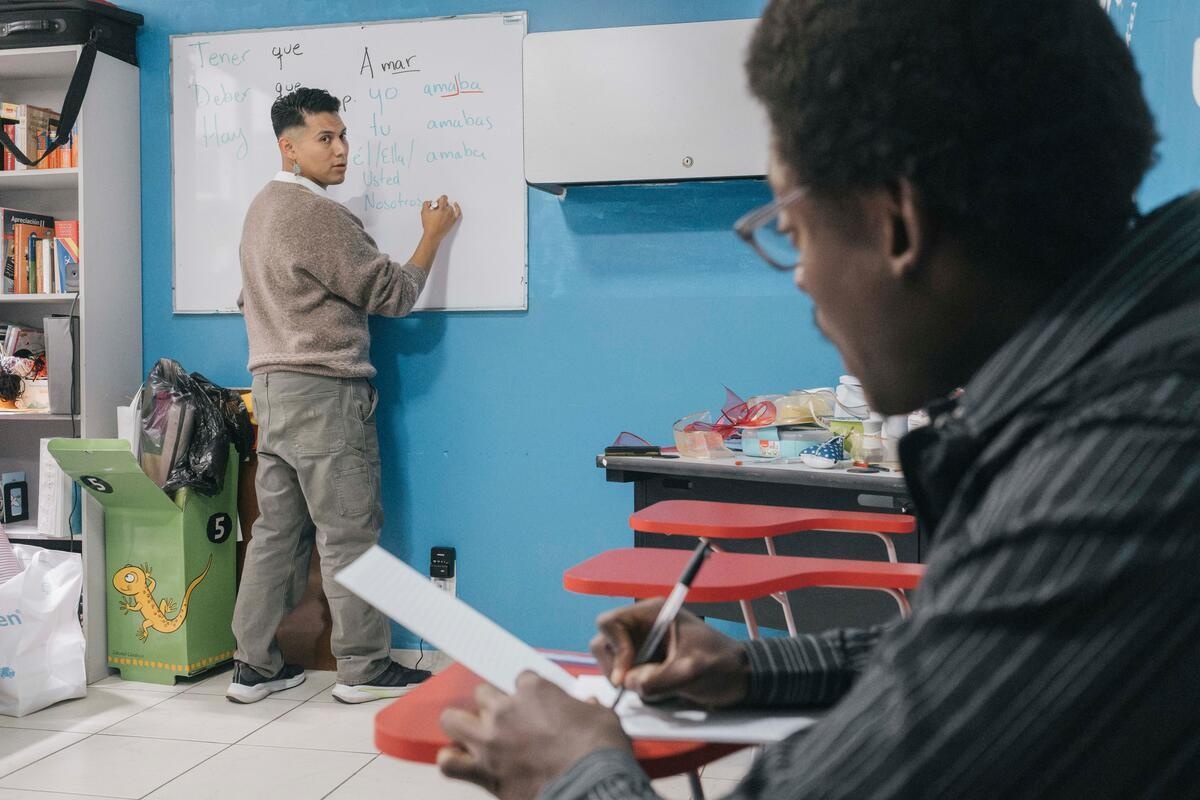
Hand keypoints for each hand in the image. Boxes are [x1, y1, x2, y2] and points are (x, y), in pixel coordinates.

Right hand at [421, 194, 461, 241]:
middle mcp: (448, 212)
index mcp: (442, 209)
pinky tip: (455, 205)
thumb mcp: (424, 212)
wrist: (433, 235)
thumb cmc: (429, 225)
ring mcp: (452, 217)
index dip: (439, 199)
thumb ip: (426, 203)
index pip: (444, 198)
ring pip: (451, 208)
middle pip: (446, 203)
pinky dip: (457, 208)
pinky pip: (458, 212)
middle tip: (436, 210)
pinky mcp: (453, 221)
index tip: (437, 202)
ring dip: (446, 208)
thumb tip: (430, 202)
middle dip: (441, 205)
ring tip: (440, 212)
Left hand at [439, 671, 630, 798]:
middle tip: (506, 719)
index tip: (535, 705)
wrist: (593, 788)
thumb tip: (587, 705)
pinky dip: (452, 761)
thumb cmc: (599, 751)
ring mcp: (490, 741)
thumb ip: (587, 707)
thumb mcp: (601, 716)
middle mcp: (506, 710)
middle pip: (483, 693)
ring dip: (461, 724)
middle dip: (493, 704)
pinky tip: (461, 761)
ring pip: (453, 720)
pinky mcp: (484, 772)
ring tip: (473, 733)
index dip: (528, 693)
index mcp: (535, 691)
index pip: (521, 679)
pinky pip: (449, 763)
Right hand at [591, 598, 749, 707]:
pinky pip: (626, 677)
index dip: (613, 647)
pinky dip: (635, 686)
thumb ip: (658, 678)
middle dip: (615, 666)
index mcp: (652, 614)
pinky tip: (659, 689)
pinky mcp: (646, 665)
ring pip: (612, 662)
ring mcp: (642, 646)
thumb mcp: (691, 671)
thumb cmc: (721, 665)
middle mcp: (642, 627)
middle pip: (604, 642)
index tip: (626, 674)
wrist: (740, 678)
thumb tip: (629, 685)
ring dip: (627, 679)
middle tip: (635, 684)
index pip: (610, 622)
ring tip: (654, 686)